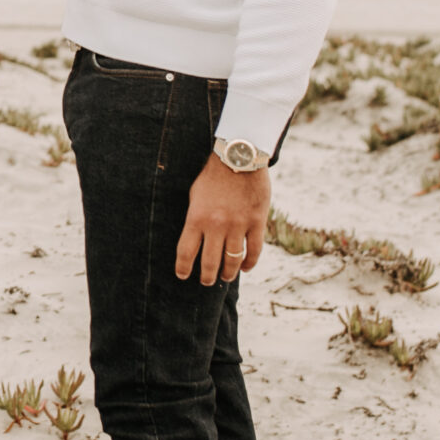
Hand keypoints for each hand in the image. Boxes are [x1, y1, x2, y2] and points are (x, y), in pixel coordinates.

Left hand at [176, 153, 269, 285]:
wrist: (239, 157)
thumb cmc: (213, 175)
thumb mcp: (194, 195)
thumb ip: (195, 218)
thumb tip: (194, 239)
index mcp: (196, 218)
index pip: (186, 252)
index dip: (183, 268)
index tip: (183, 276)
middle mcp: (216, 225)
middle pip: (210, 262)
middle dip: (207, 277)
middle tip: (206, 282)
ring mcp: (238, 225)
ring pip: (233, 260)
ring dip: (228, 272)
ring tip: (225, 277)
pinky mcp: (256, 221)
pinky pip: (254, 250)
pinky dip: (250, 262)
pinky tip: (246, 268)